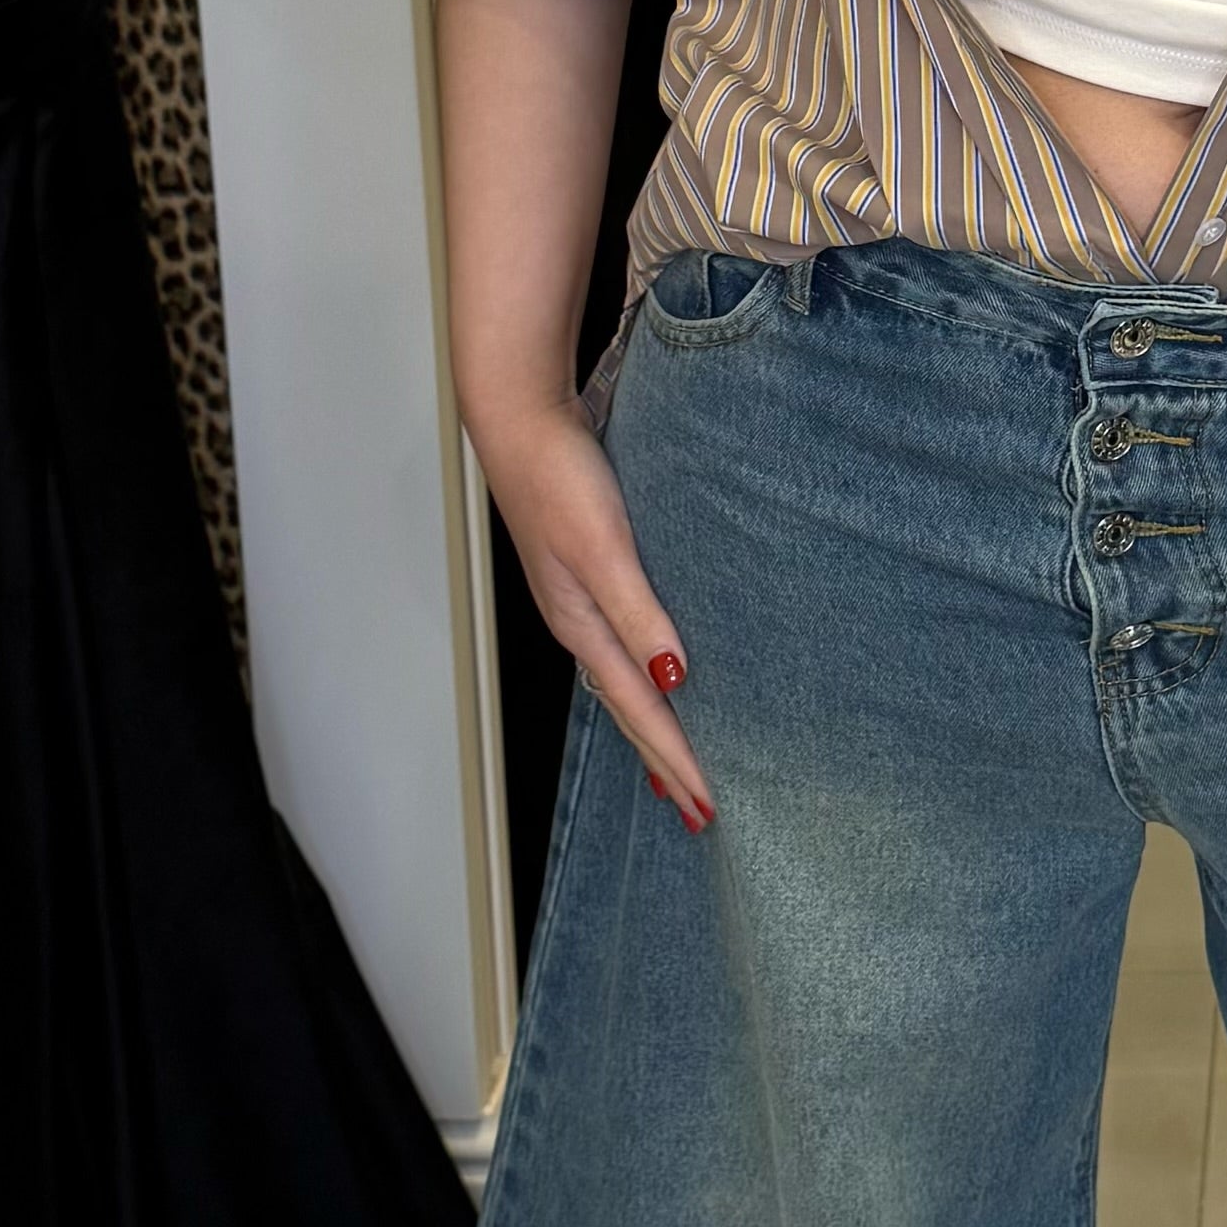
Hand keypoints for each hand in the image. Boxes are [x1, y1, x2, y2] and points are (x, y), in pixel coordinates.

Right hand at [469, 393, 711, 828]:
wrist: (520, 417)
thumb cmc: (557, 475)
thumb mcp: (603, 547)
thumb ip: (637, 614)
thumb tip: (672, 681)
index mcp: (581, 626)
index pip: (639, 710)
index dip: (674, 759)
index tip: (707, 804)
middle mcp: (580, 623)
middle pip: (628, 709)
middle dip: (664, 762)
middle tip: (700, 810)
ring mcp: (581, 599)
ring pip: (626, 680)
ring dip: (655, 726)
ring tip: (680, 765)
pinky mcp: (589, 571)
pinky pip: (625, 645)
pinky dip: (646, 678)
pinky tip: (661, 674)